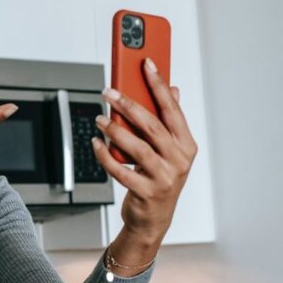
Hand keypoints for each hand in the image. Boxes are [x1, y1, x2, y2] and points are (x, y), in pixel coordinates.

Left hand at [92, 58, 197, 243]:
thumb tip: (173, 89)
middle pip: (152, 126)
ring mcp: (164, 177)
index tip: (146, 63)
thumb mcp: (169, 151)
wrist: (154, 219)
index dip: (159, 84)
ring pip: (137, 147)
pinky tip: (96, 144)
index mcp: (186, 145)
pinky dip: (106, 156)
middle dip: (129, 105)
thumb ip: (169, 121)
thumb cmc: (158, 179)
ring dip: (115, 130)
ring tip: (99, 118)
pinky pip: (121, 171)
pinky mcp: (146, 192)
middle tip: (109, 91)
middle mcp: (179, 160)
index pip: (172, 109)